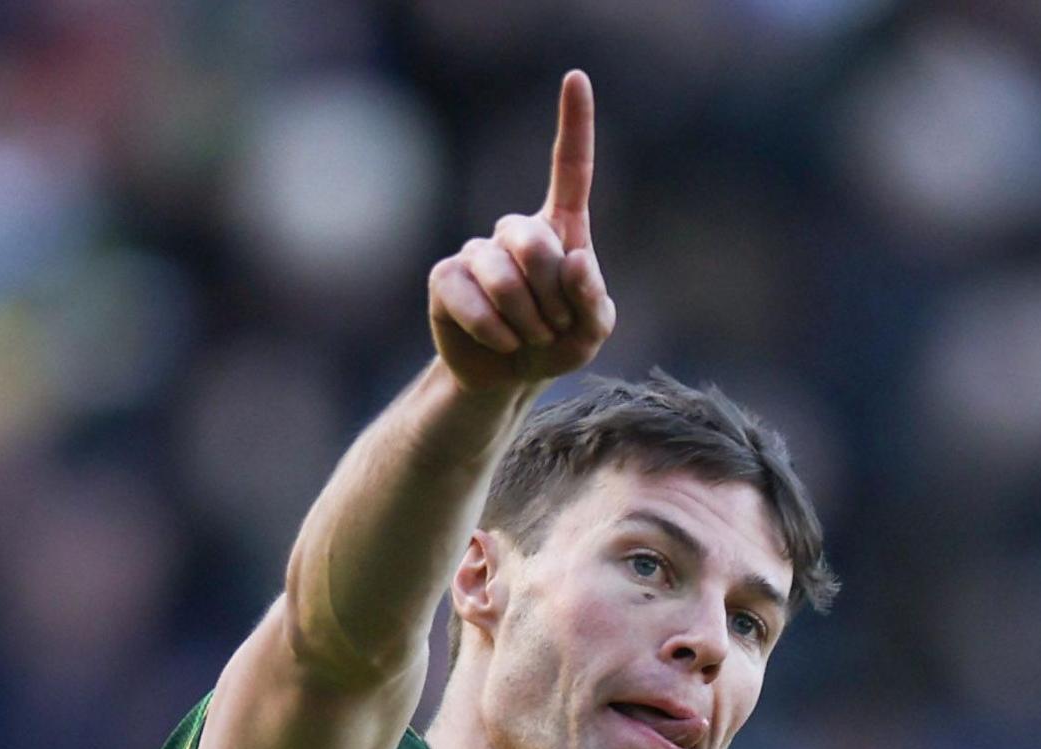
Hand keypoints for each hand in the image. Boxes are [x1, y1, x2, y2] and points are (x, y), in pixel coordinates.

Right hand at [428, 70, 616, 390]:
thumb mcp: (591, 332)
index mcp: (560, 230)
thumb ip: (595, 299)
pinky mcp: (445, 279)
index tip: (576, 77)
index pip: (569, 169)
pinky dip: (494, 330)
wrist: (507, 378)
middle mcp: (515, 232)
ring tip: (529, 337)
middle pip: (534, 241)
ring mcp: (476, 252)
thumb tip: (576, 257)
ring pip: (503, 275)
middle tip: (554, 325)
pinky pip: (470, 298)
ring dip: (526, 319)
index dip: (574, 124)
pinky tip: (502, 342)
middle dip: (551, 293)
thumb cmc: (557, 345)